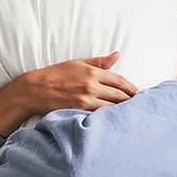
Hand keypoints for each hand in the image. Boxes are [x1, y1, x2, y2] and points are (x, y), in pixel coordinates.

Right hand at [0, 52, 137, 136]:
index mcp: (93, 72)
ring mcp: (86, 99)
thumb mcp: (78, 63)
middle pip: (119, 96)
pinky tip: (115, 121)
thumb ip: (99, 61)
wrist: (36, 89)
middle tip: (140, 106)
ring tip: (131, 115)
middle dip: (131, 101)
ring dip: (122, 111)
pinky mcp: (80, 110)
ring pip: (111, 107)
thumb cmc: (56, 74)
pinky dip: (109, 118)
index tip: (139, 93)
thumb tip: (117, 55)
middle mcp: (92, 85)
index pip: (119, 81)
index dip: (131, 88)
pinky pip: (99, 115)